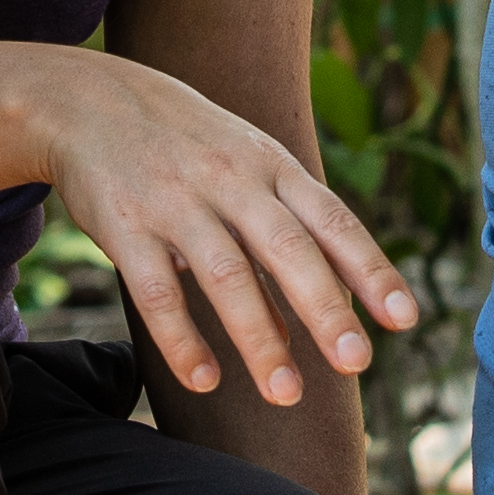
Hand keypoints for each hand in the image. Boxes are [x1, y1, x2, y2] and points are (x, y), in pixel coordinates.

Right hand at [19, 55, 416, 407]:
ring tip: (286, 395)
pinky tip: (205, 379)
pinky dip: (182, 339)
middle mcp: (229, 179)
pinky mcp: (124, 226)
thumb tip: (334, 312)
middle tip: (356, 364)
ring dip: (259, 339)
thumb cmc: (189, 145)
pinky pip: (156, 292)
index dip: (371, 269)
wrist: (88, 99)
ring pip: (226, 276)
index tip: (404, 318)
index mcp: (271, 165)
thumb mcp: (247, 163)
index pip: (332, 219)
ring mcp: (175, 202)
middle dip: (325, 308)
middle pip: (288, 248)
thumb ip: (289, 226)